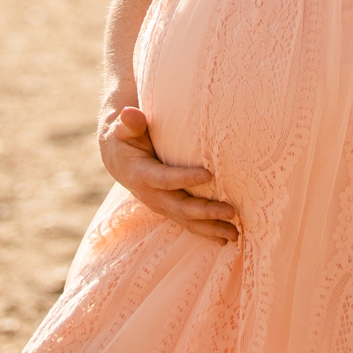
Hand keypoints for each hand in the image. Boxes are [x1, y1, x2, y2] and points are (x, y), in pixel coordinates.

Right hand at [99, 106, 238, 243]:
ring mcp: (161, 204)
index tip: (208, 174)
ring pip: (187, 220)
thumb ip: (130, 123)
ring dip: (210, 228)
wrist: (117, 159)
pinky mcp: (169, 208)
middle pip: (180, 206)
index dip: (185, 178)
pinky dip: (206, 232)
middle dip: (205, 211)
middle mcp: (151, 195)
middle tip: (231, 211)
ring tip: (234, 235)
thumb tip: (130, 113)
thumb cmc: (125, 138)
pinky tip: (226, 239)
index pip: (165, 178)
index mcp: (141, 174)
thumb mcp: (124, 129)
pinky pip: (188, 223)